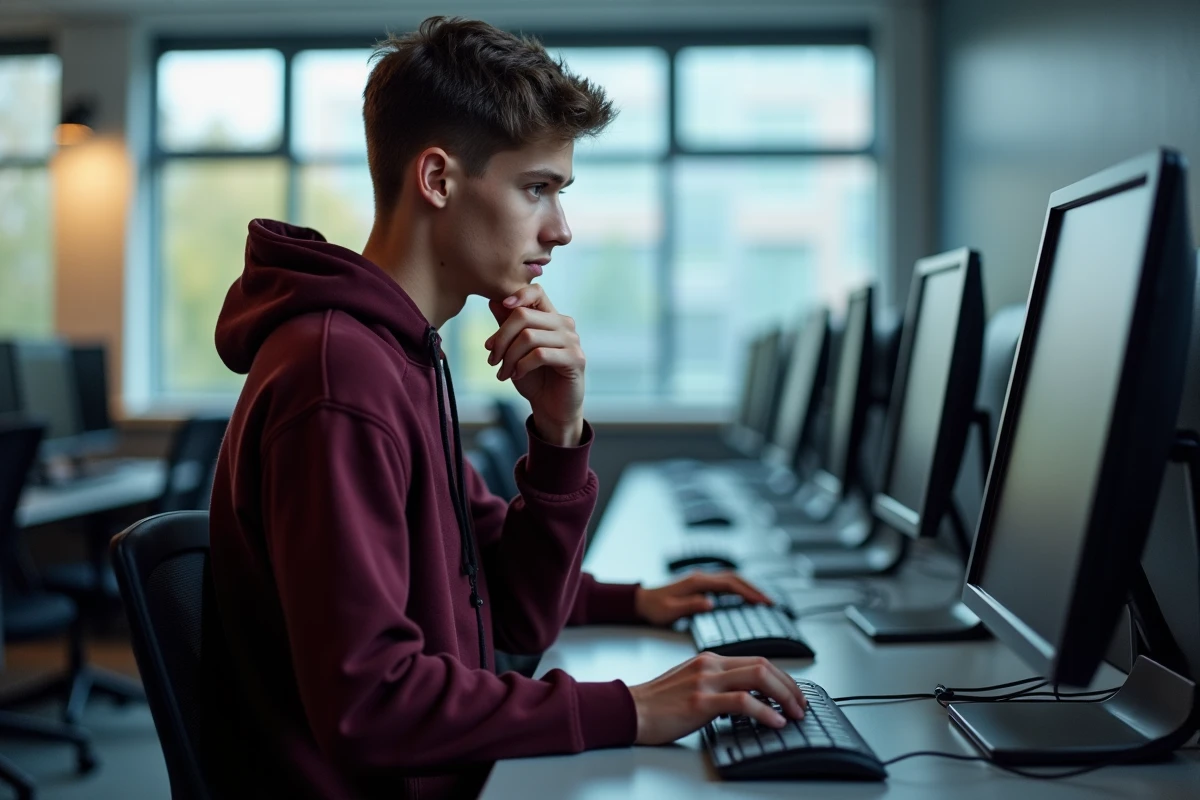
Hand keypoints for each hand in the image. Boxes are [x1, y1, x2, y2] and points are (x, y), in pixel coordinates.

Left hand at [485, 285, 583, 445]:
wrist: (551, 407)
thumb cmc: (533, 377)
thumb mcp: (514, 349)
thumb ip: (508, 325)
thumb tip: (493, 300)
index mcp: (550, 317)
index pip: (536, 292)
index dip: (517, 294)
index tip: (501, 307)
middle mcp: (564, 324)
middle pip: (524, 315)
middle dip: (501, 338)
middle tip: (492, 358)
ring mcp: (572, 340)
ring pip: (529, 336)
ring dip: (508, 356)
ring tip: (502, 372)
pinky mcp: (576, 359)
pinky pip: (540, 354)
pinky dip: (522, 365)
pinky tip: (516, 375)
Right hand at [628, 652, 806, 744]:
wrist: (630, 709)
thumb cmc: (658, 702)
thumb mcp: (691, 682)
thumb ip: (717, 683)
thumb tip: (748, 697)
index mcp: (709, 659)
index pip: (757, 660)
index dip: (782, 677)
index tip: (793, 694)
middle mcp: (710, 664)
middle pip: (763, 665)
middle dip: (789, 686)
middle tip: (800, 705)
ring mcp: (705, 681)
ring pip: (758, 677)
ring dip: (783, 696)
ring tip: (794, 713)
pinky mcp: (700, 701)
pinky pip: (742, 701)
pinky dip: (765, 711)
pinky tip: (774, 722)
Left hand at [634, 571, 773, 625]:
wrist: (640, 601)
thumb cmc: (653, 608)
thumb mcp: (669, 611)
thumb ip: (690, 606)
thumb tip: (710, 603)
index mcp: (697, 582)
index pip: (729, 584)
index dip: (748, 592)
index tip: (763, 602)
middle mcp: (701, 577)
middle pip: (734, 578)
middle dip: (754, 589)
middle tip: (770, 602)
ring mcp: (701, 580)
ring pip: (731, 580)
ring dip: (747, 588)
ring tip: (762, 600)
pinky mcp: (700, 585)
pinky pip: (724, 584)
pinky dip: (738, 589)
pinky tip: (744, 598)